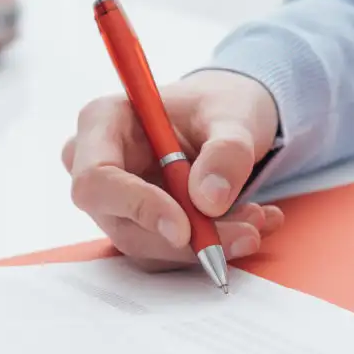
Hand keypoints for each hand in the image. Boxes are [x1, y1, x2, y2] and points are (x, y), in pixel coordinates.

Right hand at [62, 69, 285, 270]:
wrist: (225, 119)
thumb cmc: (218, 105)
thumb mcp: (234, 115)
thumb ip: (226, 152)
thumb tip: (209, 201)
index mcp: (102, 121)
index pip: (97, 179)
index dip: (136, 207)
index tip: (184, 229)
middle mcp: (96, 164)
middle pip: (122, 222)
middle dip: (186, 239)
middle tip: (247, 233)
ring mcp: (113, 198)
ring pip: (147, 243)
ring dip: (205, 243)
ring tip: (257, 219)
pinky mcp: (136, 223)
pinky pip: (166, 248)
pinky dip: (209, 243)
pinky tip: (248, 222)